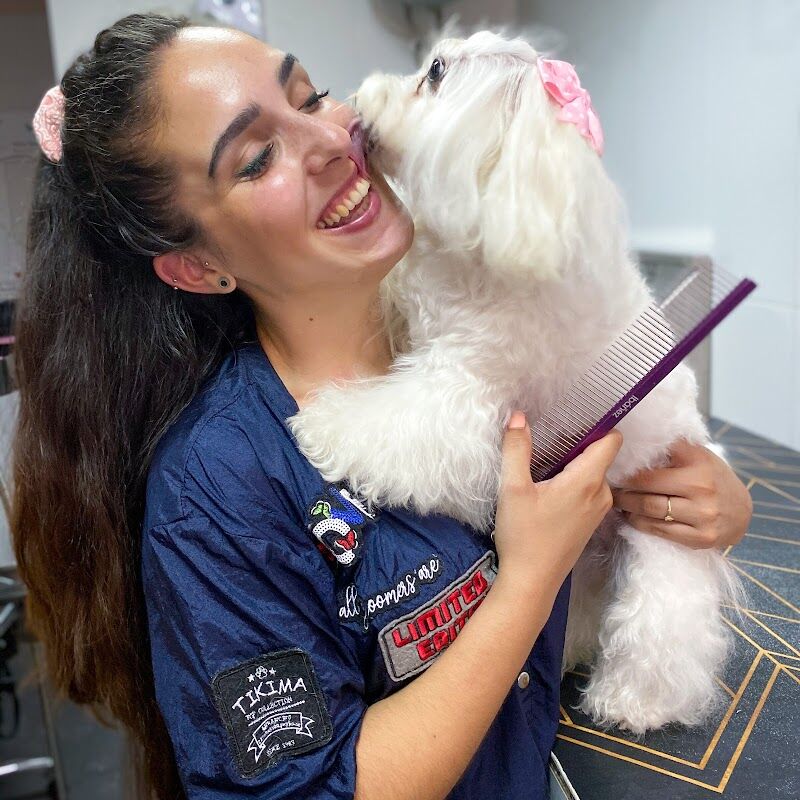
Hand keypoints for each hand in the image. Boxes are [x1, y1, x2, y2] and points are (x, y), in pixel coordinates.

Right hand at [493, 411, 622, 594]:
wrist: (531, 583)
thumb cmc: (523, 536)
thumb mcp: (513, 489)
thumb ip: (516, 449)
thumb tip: (518, 416)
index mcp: (588, 480)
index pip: (612, 440)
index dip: (598, 425)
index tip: (576, 416)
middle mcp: (601, 493)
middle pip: (600, 455)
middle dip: (578, 443)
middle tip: (549, 437)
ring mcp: (599, 509)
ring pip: (594, 473)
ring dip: (574, 464)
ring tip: (546, 461)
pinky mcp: (591, 522)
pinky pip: (589, 489)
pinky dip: (574, 481)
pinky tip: (550, 486)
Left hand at [611, 439, 751, 548]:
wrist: (742, 510)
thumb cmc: (712, 477)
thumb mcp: (697, 454)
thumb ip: (670, 447)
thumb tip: (635, 439)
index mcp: (698, 465)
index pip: (650, 470)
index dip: (627, 471)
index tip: (612, 470)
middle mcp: (702, 491)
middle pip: (647, 493)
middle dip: (623, 491)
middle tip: (609, 488)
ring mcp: (703, 517)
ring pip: (651, 513)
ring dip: (628, 508)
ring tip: (617, 502)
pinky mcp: (702, 538)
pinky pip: (661, 531)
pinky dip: (641, 524)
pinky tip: (632, 517)